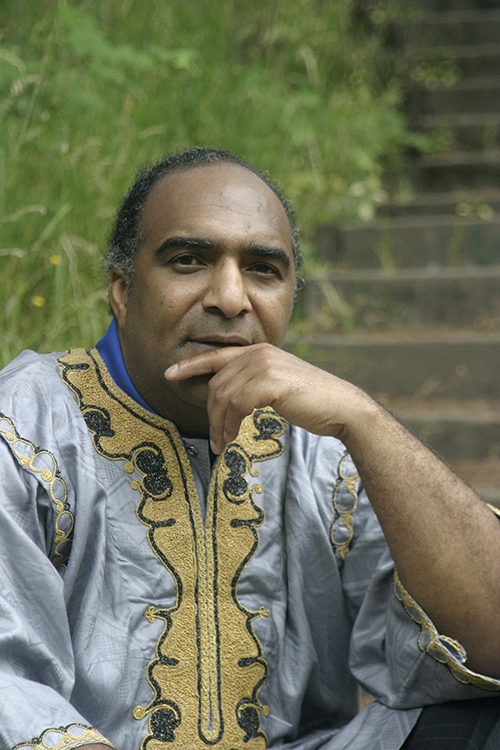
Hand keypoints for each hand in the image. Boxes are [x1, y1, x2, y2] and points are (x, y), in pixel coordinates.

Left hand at [165, 343, 368, 452]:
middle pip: (217, 384)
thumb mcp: (277, 385)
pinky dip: (230, 425)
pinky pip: (236, 406)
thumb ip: (254, 383)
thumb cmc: (311, 401)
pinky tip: (233, 438)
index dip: (190, 365)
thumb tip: (228, 400)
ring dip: (218, 425)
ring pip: (223, 396)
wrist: (341, 407)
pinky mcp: (270, 383)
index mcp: (260, 351)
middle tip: (214, 439)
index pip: (217, 356)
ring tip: (222, 443)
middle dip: (210, 414)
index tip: (169, 373)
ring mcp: (265, 366)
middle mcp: (259, 353)